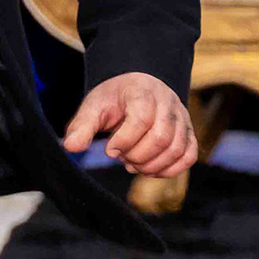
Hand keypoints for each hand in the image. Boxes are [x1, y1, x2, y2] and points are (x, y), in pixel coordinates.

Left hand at [65, 72, 199, 178]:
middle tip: (122, 158)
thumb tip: (71, 147)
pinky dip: (170, 169)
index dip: (125, 140)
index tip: (110, 150)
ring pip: (176, 149)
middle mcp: (168, 103)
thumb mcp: (94, 106)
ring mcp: (181, 118)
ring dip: (152, 165)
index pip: (142, 118)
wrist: (137, 89)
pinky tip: (150, 169)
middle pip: (161, 137)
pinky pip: (188, 156)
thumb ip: (82, 126)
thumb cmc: (114, 99)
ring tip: (134, 164)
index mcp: (143, 92)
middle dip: (138, 156)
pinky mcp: (188, 133)